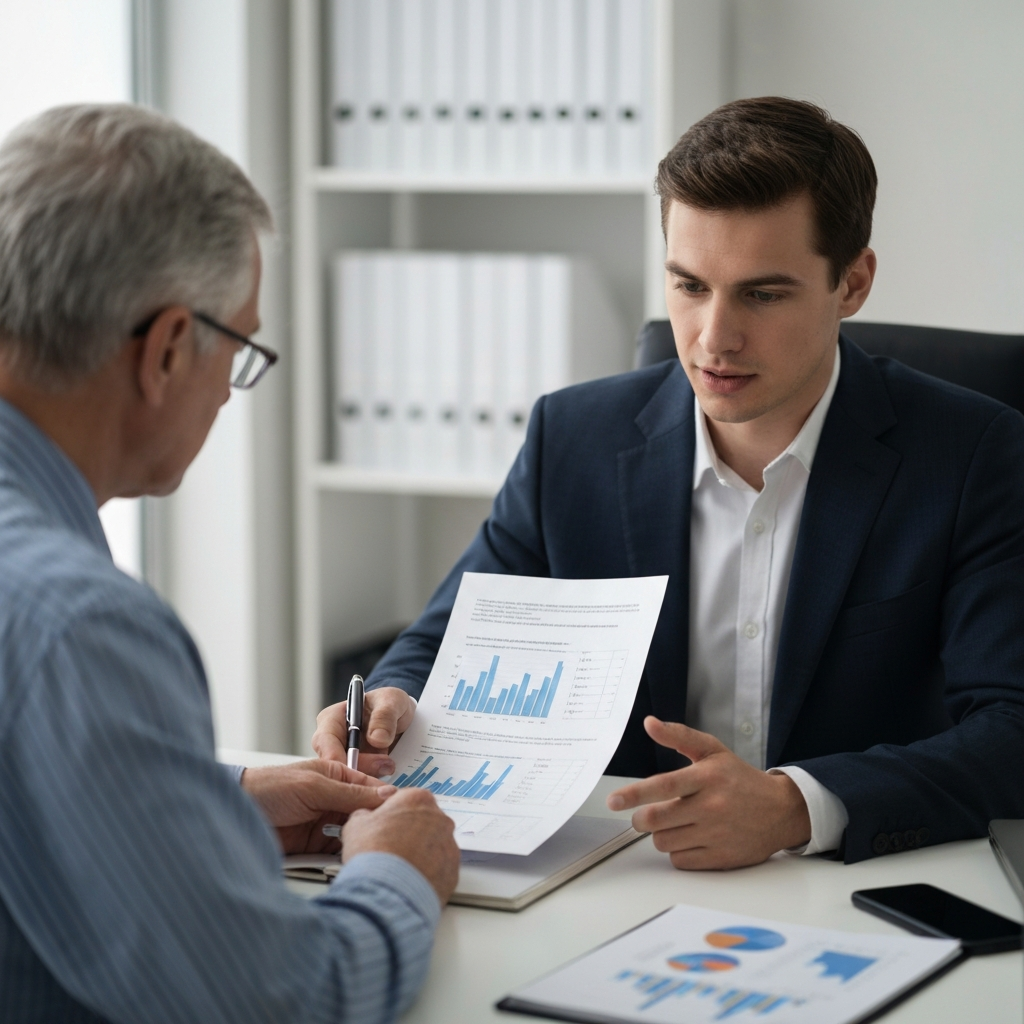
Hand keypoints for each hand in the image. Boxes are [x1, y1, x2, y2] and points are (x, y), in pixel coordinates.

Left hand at [242, 759, 394, 854]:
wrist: (233, 816)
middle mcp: (334, 801)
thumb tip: (387, 794)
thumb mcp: (314, 786)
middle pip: (366, 816)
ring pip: (354, 838)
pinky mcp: (313, 850)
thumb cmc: (268, 787)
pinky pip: (336, 856)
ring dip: (360, 845)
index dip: (389, 801)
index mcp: (337, 777)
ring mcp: (324, 826)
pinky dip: (343, 861)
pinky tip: (352, 865)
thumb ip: (350, 792)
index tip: (407, 813)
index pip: (372, 788)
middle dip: (376, 827)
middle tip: (391, 839)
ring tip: (372, 854)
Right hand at [312, 686, 416, 775]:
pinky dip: (372, 784)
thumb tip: (377, 739)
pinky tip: (386, 781)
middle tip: (387, 767)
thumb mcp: (392, 700)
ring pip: (347, 779)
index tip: (359, 772)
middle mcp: (331, 742)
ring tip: (391, 767)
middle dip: (359, 772)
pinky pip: (358, 784)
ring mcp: (342, 759)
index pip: (325, 744)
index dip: (339, 760)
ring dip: (368, 779)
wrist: (402, 716)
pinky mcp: (354, 772)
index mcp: (331, 720)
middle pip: (334, 766)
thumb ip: (384, 716)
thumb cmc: (390, 703)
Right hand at [342, 789, 459, 903]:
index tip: (383, 828)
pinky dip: (428, 873)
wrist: (387, 891)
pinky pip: (440, 868)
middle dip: (410, 833)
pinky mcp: (453, 870)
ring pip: (434, 846)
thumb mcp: (356, 825)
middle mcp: (440, 818)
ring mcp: (449, 845)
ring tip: (400, 869)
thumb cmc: (373, 853)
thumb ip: (365, 814)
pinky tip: (410, 881)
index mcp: (418, 799)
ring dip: (421, 854)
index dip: (392, 816)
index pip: (406, 800)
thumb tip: (366, 817)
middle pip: (424, 822)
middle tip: (391, 849)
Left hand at [607, 717, 810, 869]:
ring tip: (676, 823)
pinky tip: (689, 838)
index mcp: (707, 777)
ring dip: (660, 834)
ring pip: (663, 842)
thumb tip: (649, 723)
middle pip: (656, 819)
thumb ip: (679, 736)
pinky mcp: (720, 859)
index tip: (613, 800)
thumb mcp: (712, 750)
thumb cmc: (740, 779)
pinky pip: (680, 861)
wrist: (780, 811)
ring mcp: (716, 835)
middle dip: (641, 818)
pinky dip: (677, 851)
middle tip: (644, 814)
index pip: (663, 785)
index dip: (634, 793)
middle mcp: (711, 806)